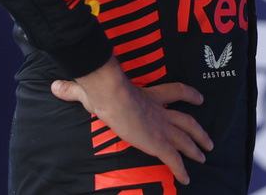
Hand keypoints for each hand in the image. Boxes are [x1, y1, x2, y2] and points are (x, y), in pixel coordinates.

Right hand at [51, 59, 211, 185]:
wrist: (113, 96)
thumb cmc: (104, 90)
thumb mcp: (91, 90)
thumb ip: (75, 90)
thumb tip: (56, 87)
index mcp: (150, 96)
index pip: (176, 92)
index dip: (190, 95)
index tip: (200, 98)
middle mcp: (161, 113)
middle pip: (187, 121)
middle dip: (199, 132)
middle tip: (209, 141)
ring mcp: (161, 128)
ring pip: (186, 140)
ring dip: (196, 148)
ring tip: (205, 156)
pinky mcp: (158, 143)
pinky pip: (174, 159)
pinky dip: (182, 169)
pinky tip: (187, 178)